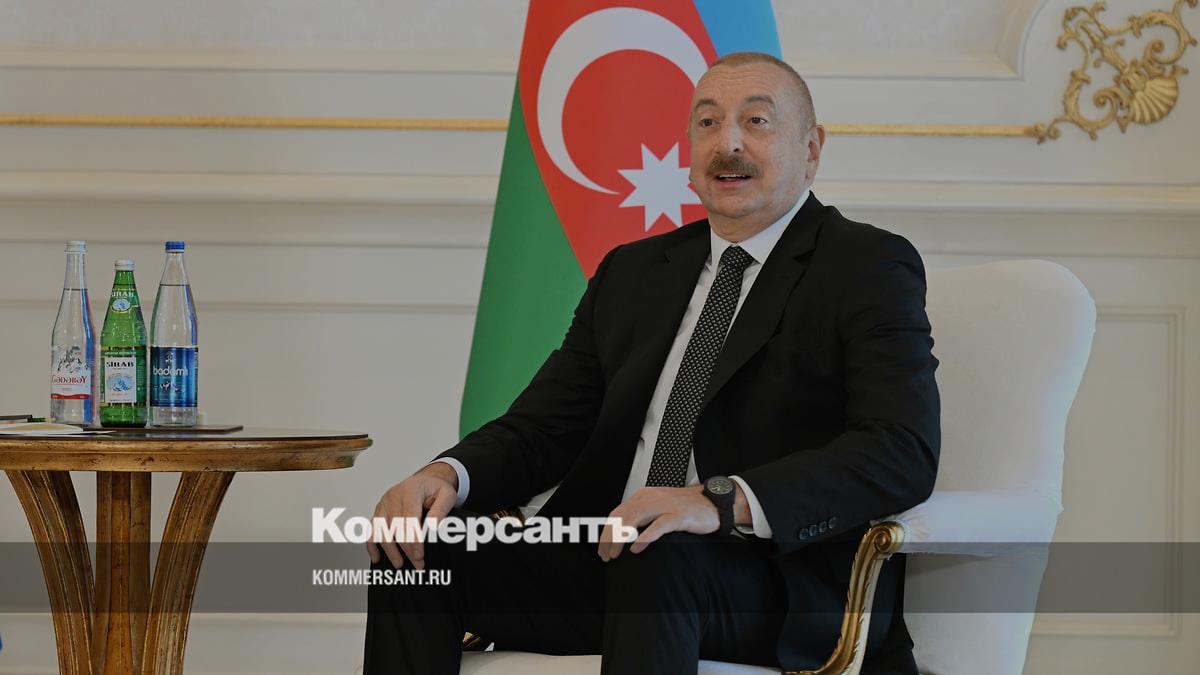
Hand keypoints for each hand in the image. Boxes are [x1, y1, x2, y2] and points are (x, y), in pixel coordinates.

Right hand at [367, 462, 458, 569]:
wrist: (426, 480)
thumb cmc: (434, 488)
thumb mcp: (447, 494)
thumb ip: (441, 509)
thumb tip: (433, 527)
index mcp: (410, 491)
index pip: (409, 519)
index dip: (413, 540)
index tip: (419, 555)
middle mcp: (394, 496)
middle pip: (396, 528)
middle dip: (406, 549)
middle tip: (417, 563)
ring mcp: (384, 503)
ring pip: (381, 530)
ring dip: (390, 550)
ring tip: (399, 563)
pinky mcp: (379, 510)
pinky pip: (371, 528)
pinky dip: (372, 544)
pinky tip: (376, 556)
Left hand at [597, 485, 718, 561]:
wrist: (714, 503)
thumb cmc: (689, 508)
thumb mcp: (660, 508)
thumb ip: (644, 516)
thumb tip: (625, 532)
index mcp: (645, 496)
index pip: (618, 512)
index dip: (607, 531)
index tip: (602, 548)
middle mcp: (651, 498)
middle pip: (622, 516)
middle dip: (609, 537)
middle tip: (606, 555)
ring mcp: (664, 506)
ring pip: (634, 520)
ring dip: (621, 538)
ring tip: (616, 554)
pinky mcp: (678, 516)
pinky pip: (657, 526)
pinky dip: (644, 537)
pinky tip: (636, 548)